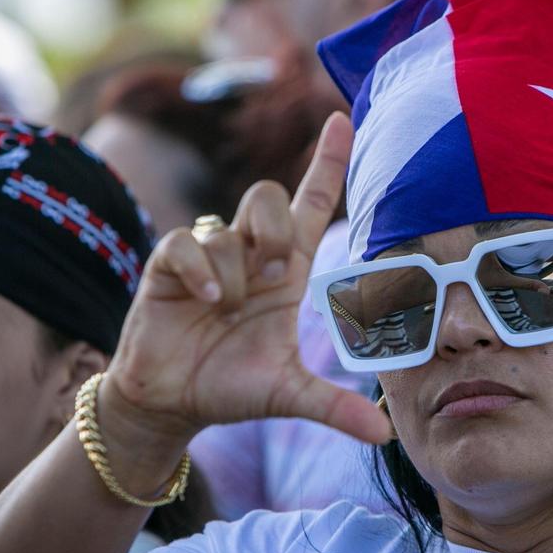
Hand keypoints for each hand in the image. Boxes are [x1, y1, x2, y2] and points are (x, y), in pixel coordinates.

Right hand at [102, 113, 391, 444]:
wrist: (171, 405)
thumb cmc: (231, 388)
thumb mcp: (288, 394)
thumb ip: (334, 406)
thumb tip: (385, 434)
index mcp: (286, 272)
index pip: (311, 203)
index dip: (327, 162)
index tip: (342, 119)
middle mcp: (249, 256)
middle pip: (268, 196)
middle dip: (275, 227)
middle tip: (274, 274)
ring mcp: (208, 258)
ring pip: (229, 226)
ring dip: (235, 271)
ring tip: (226, 311)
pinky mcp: (168, 267)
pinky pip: (188, 243)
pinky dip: (201, 271)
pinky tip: (206, 302)